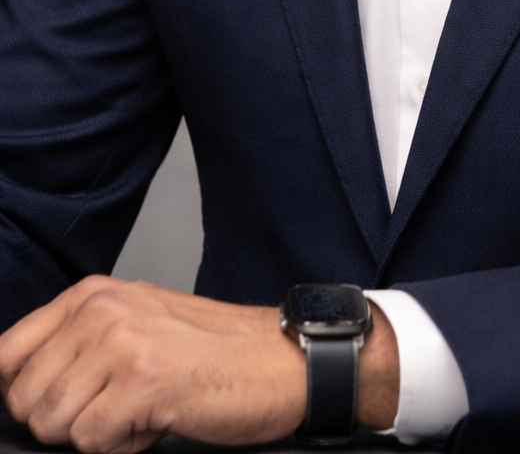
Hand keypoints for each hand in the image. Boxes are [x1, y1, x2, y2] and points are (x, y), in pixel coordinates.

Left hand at [0, 276, 398, 451]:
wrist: (278, 359)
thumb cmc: (210, 352)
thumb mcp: (133, 327)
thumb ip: (75, 345)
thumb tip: (13, 391)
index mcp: (91, 294)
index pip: (6, 356)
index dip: (22, 396)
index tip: (60, 407)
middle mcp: (100, 309)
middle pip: (25, 399)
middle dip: (65, 421)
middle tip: (117, 407)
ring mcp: (121, 341)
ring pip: (53, 424)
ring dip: (97, 434)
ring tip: (142, 409)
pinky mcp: (143, 380)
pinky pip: (90, 442)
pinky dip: (124, 445)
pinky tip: (158, 419)